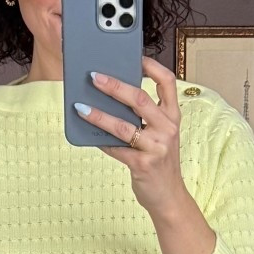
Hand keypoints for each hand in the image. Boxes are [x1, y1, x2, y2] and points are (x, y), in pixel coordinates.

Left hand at [78, 55, 188, 219]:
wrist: (169, 197)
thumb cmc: (160, 161)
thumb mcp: (159, 135)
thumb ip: (144, 117)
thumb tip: (111, 97)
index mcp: (172, 116)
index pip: (167, 82)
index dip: (151, 66)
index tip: (134, 56)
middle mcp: (168, 129)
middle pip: (140, 99)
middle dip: (115, 86)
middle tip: (94, 76)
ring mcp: (157, 147)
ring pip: (124, 126)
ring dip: (99, 115)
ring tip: (81, 106)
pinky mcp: (143, 164)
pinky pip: (117, 149)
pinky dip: (101, 141)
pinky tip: (88, 134)